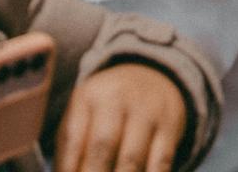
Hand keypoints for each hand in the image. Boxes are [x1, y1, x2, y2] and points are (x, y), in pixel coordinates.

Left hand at [52, 59, 188, 171]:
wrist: (152, 76)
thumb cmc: (105, 111)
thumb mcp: (83, 115)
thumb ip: (70, 150)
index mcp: (87, 97)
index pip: (72, 138)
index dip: (67, 170)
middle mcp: (117, 99)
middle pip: (103, 145)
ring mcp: (146, 111)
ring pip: (132, 159)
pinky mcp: (170, 127)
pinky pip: (160, 163)